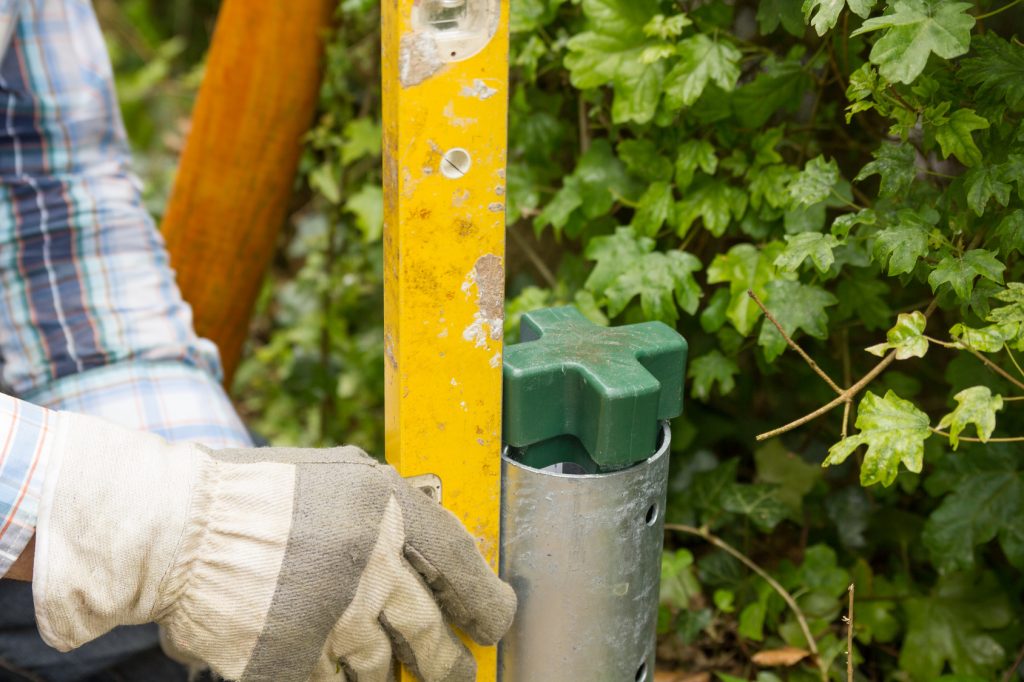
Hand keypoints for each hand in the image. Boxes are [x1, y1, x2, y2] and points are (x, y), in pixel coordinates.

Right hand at [33, 412, 514, 681]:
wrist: (175, 529)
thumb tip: (434, 525)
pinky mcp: (295, 663)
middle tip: (455, 670)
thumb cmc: (250, 492)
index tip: (494, 623)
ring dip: (382, 671)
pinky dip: (332, 679)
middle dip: (447, 661)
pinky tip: (326, 669)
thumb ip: (386, 501)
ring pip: (379, 667)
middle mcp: (373, 567)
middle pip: (430, 632)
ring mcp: (336, 620)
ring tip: (383, 670)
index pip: (461, 564)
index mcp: (388, 510)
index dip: (486, 601)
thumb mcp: (333, 472)